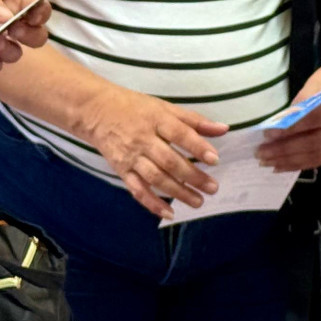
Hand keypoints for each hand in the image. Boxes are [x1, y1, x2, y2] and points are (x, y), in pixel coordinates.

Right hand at [80, 82, 227, 219]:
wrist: (96, 111)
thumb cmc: (136, 108)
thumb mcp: (165, 107)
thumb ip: (194, 120)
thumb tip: (224, 129)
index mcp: (156, 120)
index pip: (179, 134)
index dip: (197, 147)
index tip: (214, 160)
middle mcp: (143, 139)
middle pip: (169, 160)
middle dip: (192, 176)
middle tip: (212, 188)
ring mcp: (131, 156)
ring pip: (156, 178)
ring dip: (178, 192)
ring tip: (198, 202)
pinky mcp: (121, 170)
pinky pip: (137, 189)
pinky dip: (152, 203)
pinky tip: (169, 213)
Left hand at [255, 57, 320, 172]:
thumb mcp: (314, 84)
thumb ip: (298, 105)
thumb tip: (278, 125)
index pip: (312, 120)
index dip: (289, 129)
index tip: (267, 134)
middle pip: (313, 142)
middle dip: (284, 150)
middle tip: (262, 153)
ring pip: (315, 156)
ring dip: (288, 161)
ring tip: (267, 162)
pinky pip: (320, 160)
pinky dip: (299, 164)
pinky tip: (282, 165)